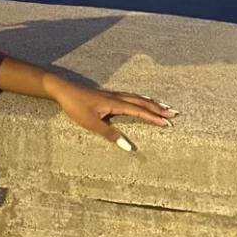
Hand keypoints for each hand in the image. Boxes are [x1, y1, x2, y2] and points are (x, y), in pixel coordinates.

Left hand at [49, 78, 178, 151]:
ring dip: (150, 102)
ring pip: (136, 97)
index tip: (168, 123)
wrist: (62, 90)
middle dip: (158, 108)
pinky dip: (140, 99)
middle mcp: (116, 97)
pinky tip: (140, 100)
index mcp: (115, 103)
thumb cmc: (76, 107)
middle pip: (142, 102)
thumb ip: (111, 135)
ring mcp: (112, 95)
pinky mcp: (107, 95)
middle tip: (174, 113)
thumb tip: (129, 147)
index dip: (154, 117)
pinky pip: (129, 96)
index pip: (139, 111)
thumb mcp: (92, 124)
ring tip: (163, 106)